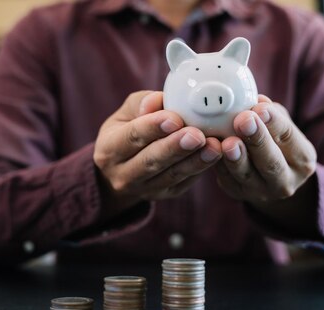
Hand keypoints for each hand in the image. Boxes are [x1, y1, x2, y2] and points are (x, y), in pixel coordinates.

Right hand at [94, 91, 221, 214]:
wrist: (123, 168)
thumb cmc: (127, 131)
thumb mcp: (125, 115)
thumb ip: (141, 104)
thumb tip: (158, 100)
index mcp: (109, 149)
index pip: (131, 137)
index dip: (153, 128)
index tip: (174, 119)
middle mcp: (123, 174)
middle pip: (151, 160)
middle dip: (176, 147)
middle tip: (197, 135)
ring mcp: (144, 189)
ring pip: (170, 175)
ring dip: (194, 161)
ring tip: (213, 147)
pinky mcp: (164, 194)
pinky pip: (183, 182)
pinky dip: (199, 169)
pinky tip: (214, 156)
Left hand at [216, 95, 316, 204]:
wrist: (267, 177)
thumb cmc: (274, 141)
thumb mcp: (279, 125)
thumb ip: (270, 113)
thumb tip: (256, 100)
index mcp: (303, 159)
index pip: (290, 137)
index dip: (274, 122)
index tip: (260, 108)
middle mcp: (286, 180)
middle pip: (271, 161)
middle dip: (257, 140)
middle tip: (243, 121)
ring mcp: (261, 191)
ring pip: (247, 174)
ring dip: (236, 157)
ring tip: (228, 142)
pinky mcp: (237, 193)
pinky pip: (226, 179)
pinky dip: (218, 163)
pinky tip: (211, 149)